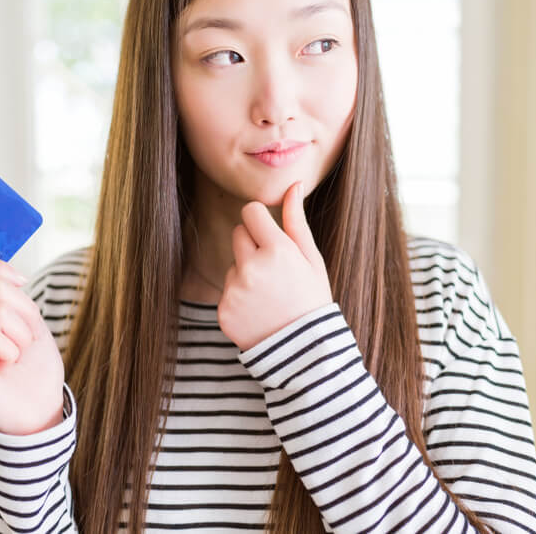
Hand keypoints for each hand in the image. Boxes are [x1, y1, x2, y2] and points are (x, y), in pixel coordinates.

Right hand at [0, 258, 64, 435]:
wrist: (40, 410)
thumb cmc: (35, 367)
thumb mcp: (30, 320)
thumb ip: (11, 296)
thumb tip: (7, 277)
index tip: (20, 283)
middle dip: (25, 315)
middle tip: (23, 343)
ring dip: (21, 336)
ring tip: (15, 357)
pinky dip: (11, 351)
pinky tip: (6, 368)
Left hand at [218, 180, 333, 351]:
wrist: (305, 351)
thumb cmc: (312, 298)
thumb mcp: (312, 258)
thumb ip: (296, 220)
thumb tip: (294, 184)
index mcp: (277, 250)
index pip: (250, 212)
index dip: (260, 221)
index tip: (269, 233)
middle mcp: (252, 267)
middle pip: (237, 233)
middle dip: (252, 244)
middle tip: (274, 269)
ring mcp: (235, 290)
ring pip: (232, 264)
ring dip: (245, 273)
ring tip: (268, 295)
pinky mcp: (223, 310)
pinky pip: (226, 290)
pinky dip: (239, 298)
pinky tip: (258, 311)